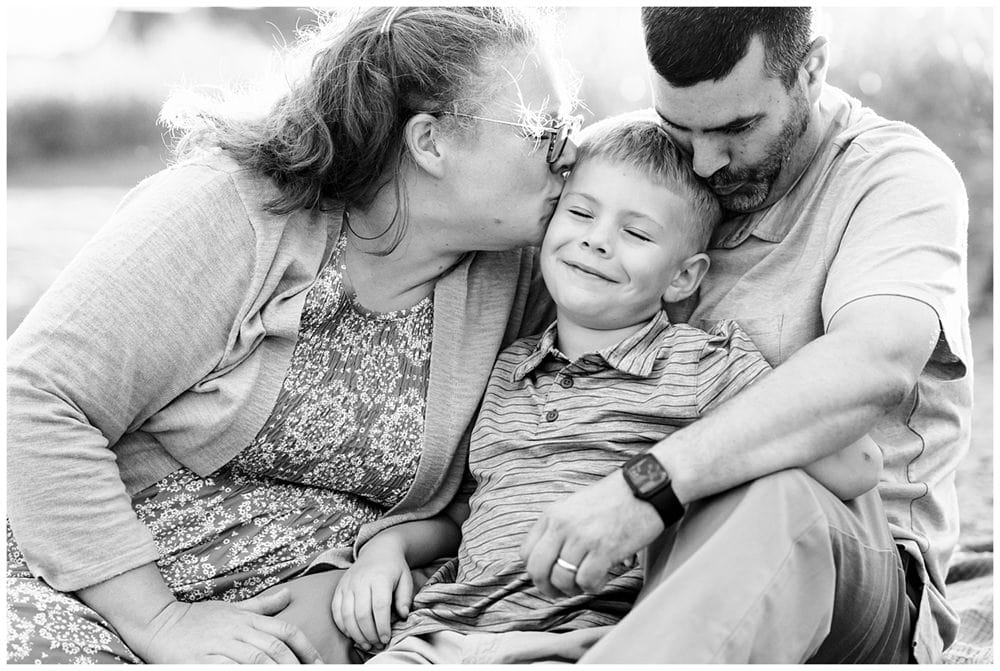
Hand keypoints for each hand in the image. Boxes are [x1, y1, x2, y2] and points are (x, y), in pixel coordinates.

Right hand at [126, 588, 322, 663]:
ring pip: (256, 660)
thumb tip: (289, 595)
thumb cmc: (198, 618)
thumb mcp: (233, 607)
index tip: (319, 664)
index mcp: (247, 619)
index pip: (286, 631)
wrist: (159, 622)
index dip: (306, 648)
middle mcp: (237, 630)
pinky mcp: (201, 660)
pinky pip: (227, 669)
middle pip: (275, 649)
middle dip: (295, 665)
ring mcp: (219, 645)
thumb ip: (262, 606)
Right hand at [331, 542, 411, 651]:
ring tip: (366, 644)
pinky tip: (353, 634)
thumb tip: (403, 615)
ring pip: (347, 615)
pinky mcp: (339, 588)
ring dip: (356, 634)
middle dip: (369, 634)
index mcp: (380, 577)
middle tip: (377, 644)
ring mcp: (347, 585)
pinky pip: (336, 611)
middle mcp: (361, 581)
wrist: (378, 550)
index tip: (386, 638)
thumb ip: (405, 598)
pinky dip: (343, 626)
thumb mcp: (405, 579)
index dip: (382, 626)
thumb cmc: (394, 568)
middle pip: (361, 613)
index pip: (380, 606)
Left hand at [519, 470, 664, 597]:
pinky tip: (602, 578)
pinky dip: (593, 586)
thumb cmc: (615, 498)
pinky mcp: (604, 549)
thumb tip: (551, 560)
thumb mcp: (576, 506)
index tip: (548, 578)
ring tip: (587, 582)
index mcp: (553, 514)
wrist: (647, 486)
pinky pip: (586, 581)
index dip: (536, 572)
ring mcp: (582, 537)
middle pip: (537, 570)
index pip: (526, 553)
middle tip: (562, 591)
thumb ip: (560, 528)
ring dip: (573, 589)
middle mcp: (562, 525)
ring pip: (562, 579)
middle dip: (548, 588)